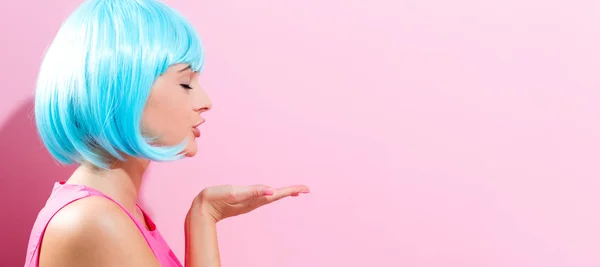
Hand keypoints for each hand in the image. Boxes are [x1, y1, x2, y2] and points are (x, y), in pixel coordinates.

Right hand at [192, 184, 309, 222]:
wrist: (202, 208)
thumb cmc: (216, 198)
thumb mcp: (236, 192)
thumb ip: (253, 191)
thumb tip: (272, 191)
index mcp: (256, 198)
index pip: (278, 193)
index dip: (292, 190)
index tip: (306, 189)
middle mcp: (255, 201)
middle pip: (278, 195)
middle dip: (292, 191)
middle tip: (306, 189)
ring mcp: (250, 202)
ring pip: (272, 196)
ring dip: (284, 193)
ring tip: (295, 191)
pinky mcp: (244, 201)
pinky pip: (263, 196)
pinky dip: (272, 193)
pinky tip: (273, 193)